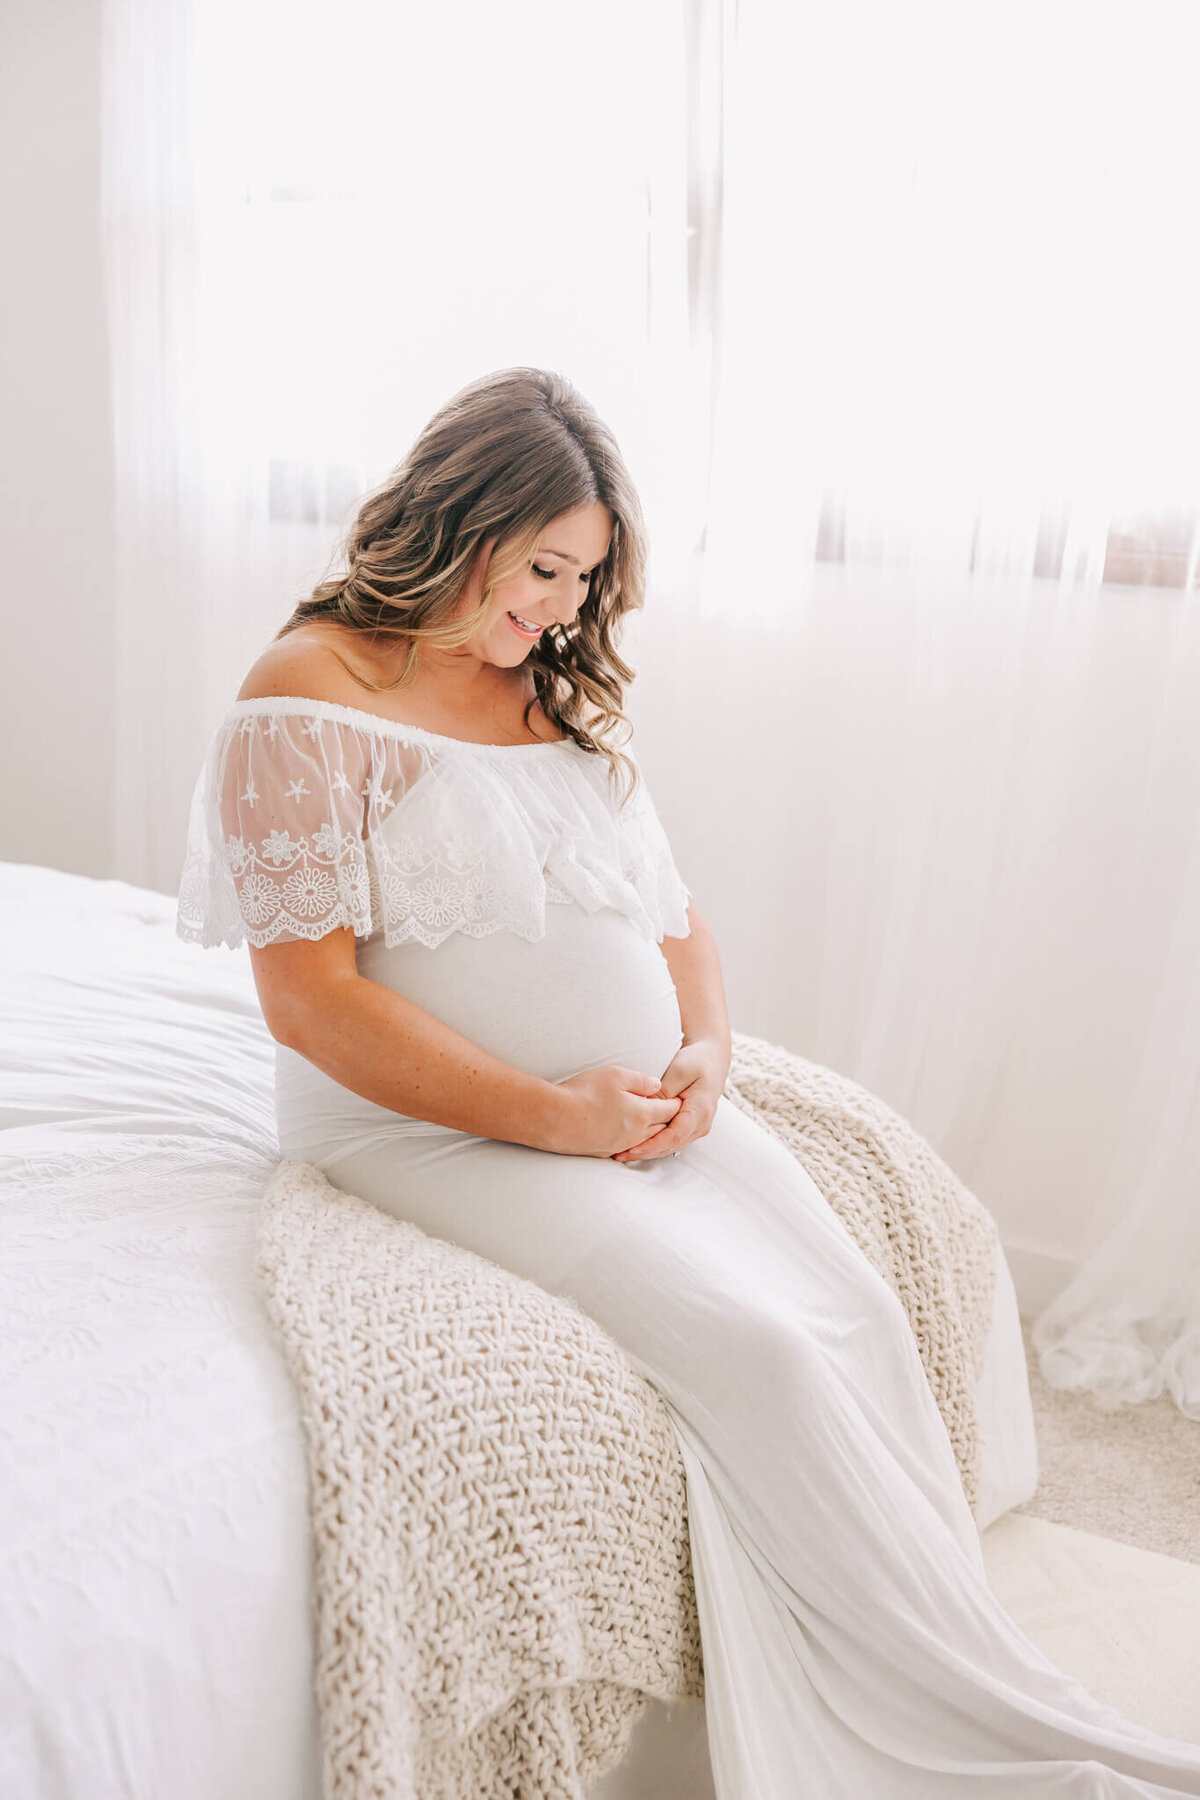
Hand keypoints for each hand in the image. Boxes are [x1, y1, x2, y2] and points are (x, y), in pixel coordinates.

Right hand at [545, 1064, 683, 1157]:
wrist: (554, 1118)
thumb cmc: (584, 1093)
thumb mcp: (615, 1075)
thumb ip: (641, 1081)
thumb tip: (657, 1086)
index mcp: (642, 1114)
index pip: (670, 1110)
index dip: (676, 1102)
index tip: (678, 1097)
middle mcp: (635, 1134)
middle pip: (661, 1129)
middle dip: (668, 1119)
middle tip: (670, 1111)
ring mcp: (619, 1146)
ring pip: (645, 1141)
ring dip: (651, 1132)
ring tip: (651, 1122)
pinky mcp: (604, 1152)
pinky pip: (627, 1148)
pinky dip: (632, 1141)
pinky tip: (626, 1134)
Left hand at [610, 1038, 728, 1162]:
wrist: (711, 1058)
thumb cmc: (696, 1062)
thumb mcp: (678, 1071)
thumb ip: (663, 1092)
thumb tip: (645, 1107)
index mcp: (701, 1111)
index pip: (674, 1136)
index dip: (652, 1145)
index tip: (631, 1149)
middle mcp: (701, 1124)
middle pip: (670, 1145)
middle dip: (645, 1152)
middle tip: (620, 1155)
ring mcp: (696, 1128)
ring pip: (669, 1146)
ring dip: (647, 1151)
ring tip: (623, 1153)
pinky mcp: (688, 1126)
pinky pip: (670, 1140)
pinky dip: (653, 1144)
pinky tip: (635, 1145)